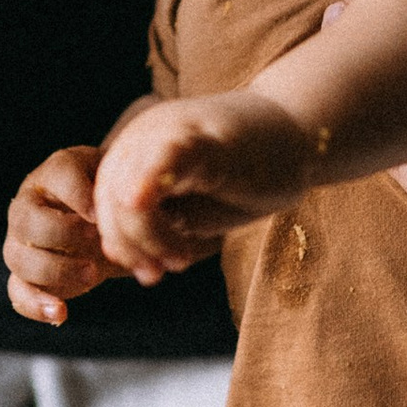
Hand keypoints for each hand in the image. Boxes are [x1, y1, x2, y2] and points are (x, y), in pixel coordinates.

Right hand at [6, 147, 121, 326]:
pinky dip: (35, 304)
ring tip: (92, 276)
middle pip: (28, 220)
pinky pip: (17, 291)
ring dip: (54, 270)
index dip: (78, 195)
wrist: (108, 222)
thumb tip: (141, 212)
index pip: (59, 174)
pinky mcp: (25, 274)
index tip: (101, 215)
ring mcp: (21, 242)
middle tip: (97, 242)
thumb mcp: (128, 185)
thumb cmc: (118, 198)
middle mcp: (29, 205)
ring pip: (18, 258)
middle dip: (63, 234)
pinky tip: (62, 312)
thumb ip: (131, 189)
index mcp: (56, 174)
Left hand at [93, 91, 321, 282]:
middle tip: (157, 274)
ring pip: (125, 189)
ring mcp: (169, 132)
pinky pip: (159, 163)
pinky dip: (149, 195)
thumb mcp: (196, 207)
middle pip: (107, 199)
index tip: (150, 274)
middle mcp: (143, 136)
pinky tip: (163, 224)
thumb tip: (117, 256)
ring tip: (179, 258)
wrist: (303, 135)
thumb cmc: (250, 175)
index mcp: (136, 153)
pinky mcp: (201, 139)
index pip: (104, 203)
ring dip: (146, 236)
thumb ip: (157, 226)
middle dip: (129, 245)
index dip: (121, 244)